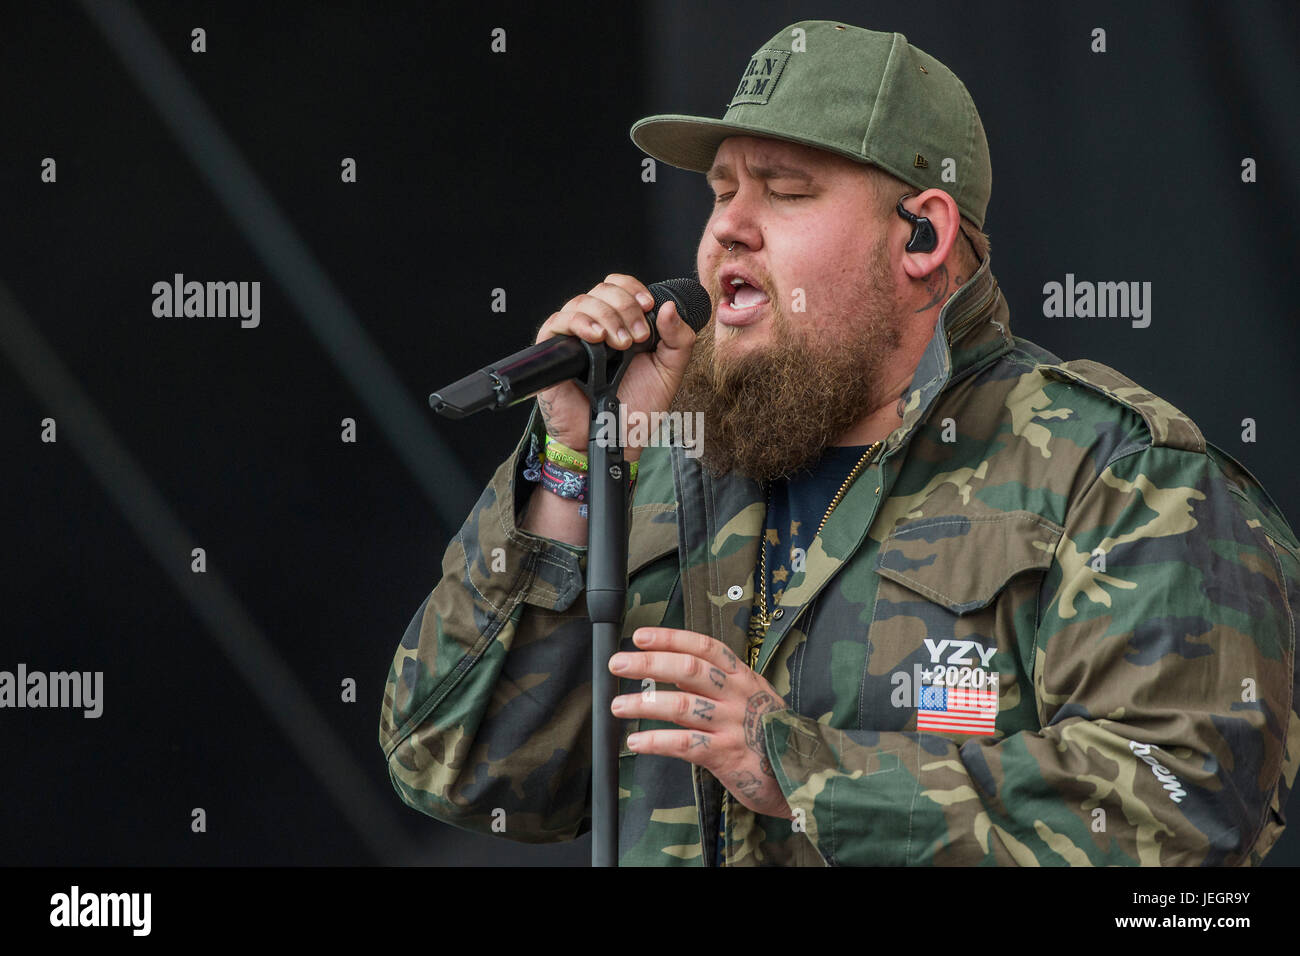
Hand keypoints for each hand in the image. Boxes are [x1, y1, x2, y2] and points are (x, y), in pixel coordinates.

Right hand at [533, 274, 698, 458]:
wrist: (616, 441)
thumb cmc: (637, 410)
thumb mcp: (669, 372)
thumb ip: (678, 340)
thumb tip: (669, 307)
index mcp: (621, 325)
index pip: (619, 287)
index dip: (633, 290)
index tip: (648, 307)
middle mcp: (596, 327)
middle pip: (601, 290)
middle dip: (624, 307)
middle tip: (637, 337)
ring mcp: (574, 338)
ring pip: (581, 302)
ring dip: (606, 317)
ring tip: (620, 345)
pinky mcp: (553, 352)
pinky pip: (557, 322)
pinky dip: (578, 323)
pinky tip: (595, 338)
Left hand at [609, 627, 792, 818]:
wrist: (805, 774)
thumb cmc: (770, 734)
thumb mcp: (750, 697)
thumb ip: (715, 682)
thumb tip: (673, 664)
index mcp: (742, 676)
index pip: (704, 647)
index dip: (670, 638)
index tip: (640, 636)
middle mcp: (737, 694)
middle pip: (688, 668)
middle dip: (649, 664)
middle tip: (618, 664)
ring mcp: (733, 724)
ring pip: (682, 705)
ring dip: (644, 703)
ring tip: (618, 705)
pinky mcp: (727, 754)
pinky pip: (685, 744)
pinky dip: (656, 741)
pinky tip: (635, 742)